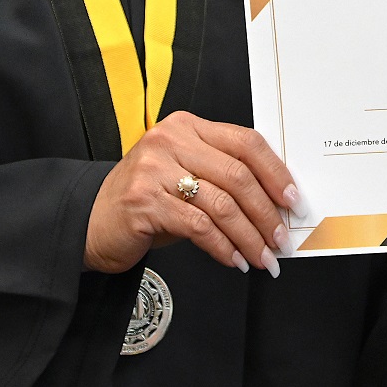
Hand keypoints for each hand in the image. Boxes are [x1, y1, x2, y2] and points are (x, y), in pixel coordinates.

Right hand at [85, 112, 297, 275]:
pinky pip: (199, 226)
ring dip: (249, 236)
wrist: (92, 220)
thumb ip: (224, 176)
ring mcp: (154, 169)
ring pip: (222, 204)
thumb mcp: (187, 174)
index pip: (245, 142)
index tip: (293, 200)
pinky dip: (223, 247)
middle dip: (266, 213)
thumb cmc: (150, 198)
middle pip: (237, 175)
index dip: (275, 172)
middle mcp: (171, 140)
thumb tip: (276, 201)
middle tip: (281, 240)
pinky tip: (235, 260)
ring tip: (264, 258)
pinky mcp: (143, 202)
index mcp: (189, 126)